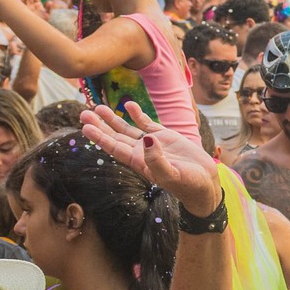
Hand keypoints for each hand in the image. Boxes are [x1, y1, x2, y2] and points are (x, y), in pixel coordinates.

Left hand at [79, 103, 223, 215]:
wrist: (204, 182)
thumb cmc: (187, 183)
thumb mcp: (171, 174)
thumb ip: (156, 159)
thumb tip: (146, 139)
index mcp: (138, 162)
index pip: (114, 147)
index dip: (100, 137)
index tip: (86, 127)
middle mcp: (141, 152)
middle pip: (115, 137)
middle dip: (100, 125)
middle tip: (84, 113)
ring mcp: (152, 143)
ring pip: (127, 129)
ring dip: (112, 119)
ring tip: (98, 107)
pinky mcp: (165, 137)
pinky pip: (146, 124)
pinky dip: (137, 114)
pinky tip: (128, 105)